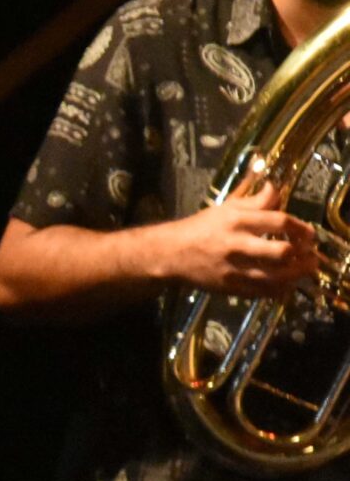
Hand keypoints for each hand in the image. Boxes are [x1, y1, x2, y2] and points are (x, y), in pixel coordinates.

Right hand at [151, 185, 322, 297]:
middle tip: (309, 253)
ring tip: (305, 269)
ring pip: (276, 276)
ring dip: (297, 274)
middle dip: (301, 253)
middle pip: (281, 252)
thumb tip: (276, 187)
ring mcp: (233, 269)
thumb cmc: (200, 228)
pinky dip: (280, 290)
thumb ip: (254, 200)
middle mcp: (236, 245)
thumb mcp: (226, 208)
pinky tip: (286, 284)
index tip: (310, 234)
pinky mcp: (229, 287)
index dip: (301, 227)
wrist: (169, 254)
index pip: (278, 221)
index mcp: (236, 221)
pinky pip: (262, 292)